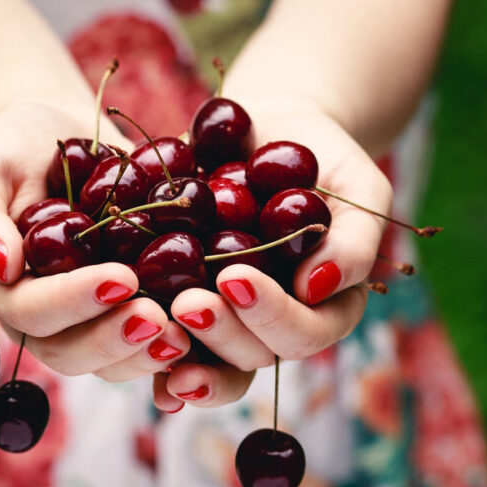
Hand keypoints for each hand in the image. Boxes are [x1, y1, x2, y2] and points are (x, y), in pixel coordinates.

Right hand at [0, 101, 193, 381]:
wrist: (59, 138)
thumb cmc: (11, 147)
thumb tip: (2, 264)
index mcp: (0, 289)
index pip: (30, 311)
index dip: (73, 301)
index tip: (120, 277)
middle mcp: (39, 317)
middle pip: (69, 351)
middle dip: (114, 338)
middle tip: (159, 316)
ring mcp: (83, 320)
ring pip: (108, 360)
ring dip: (144, 353)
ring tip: (186, 332)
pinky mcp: (122, 311)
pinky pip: (142, 345)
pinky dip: (170, 345)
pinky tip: (202, 332)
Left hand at [154, 103, 391, 410]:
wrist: (264, 128)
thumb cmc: (323, 156)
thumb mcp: (359, 186)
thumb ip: (355, 239)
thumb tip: (317, 288)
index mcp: (322, 307)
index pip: (305, 334)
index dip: (272, 317)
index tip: (236, 279)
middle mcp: (272, 324)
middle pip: (253, 356)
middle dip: (222, 335)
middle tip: (188, 305)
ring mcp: (225, 317)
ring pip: (208, 358)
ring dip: (182, 351)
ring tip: (150, 322)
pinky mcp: (180, 299)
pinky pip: (164, 338)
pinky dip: (146, 352)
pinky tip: (128, 343)